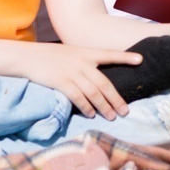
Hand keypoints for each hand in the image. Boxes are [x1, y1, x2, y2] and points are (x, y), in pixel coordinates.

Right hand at [24, 43, 141, 119]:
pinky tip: (91, 114)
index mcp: (86, 53)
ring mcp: (72, 72)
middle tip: (125, 111)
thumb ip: (85, 62)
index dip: (126, 57)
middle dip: (116, 98)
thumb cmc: (50, 57)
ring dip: (104, 106)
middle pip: (104, 83)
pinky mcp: (61, 82)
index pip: (110, 54)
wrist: (28, 57)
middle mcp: (82, 62)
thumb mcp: (71, 53)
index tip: (141, 59)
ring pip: (93, 92)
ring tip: (111, 116)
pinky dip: (86, 107)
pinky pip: (78, 97)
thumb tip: (97, 78)